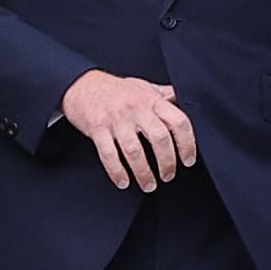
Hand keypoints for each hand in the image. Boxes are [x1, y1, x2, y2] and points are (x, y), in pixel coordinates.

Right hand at [61, 69, 196, 192]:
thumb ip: (164, 96)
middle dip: (167, 162)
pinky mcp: (97, 128)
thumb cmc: (115, 89)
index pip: (178, 121)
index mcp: (151, 100)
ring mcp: (116, 118)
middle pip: (159, 138)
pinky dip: (117, 172)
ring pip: (135, 151)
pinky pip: (109, 154)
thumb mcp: (144, 87)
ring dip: (144, 172)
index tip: (188, 159)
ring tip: (149, 185)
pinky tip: (124, 181)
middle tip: (168, 176)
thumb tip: (184, 101)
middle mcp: (136, 108)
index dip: (187, 143)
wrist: (82, 84)